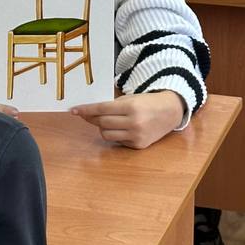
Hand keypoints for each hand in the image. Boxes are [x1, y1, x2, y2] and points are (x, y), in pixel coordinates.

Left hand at [71, 90, 185, 148]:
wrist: (170, 112)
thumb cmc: (147, 103)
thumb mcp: (131, 98)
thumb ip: (111, 105)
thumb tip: (88, 112)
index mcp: (131, 107)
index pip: (102, 109)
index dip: (86, 110)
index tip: (74, 110)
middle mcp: (134, 123)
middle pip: (102, 123)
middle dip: (92, 118)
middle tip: (88, 114)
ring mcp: (137, 136)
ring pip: (106, 134)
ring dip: (103, 128)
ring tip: (110, 121)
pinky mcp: (139, 145)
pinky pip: (117, 141)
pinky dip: (115, 134)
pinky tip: (122, 128)